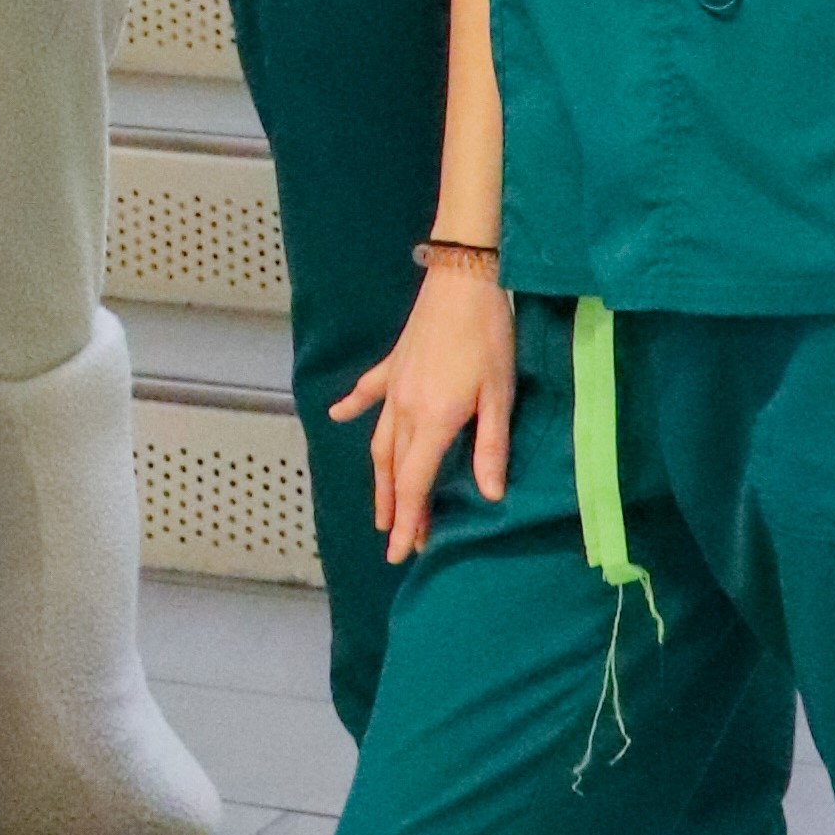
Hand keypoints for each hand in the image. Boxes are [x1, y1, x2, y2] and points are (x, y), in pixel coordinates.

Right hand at [335, 268, 515, 560]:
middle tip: (398, 540)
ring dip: (378, 477)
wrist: (462, 282)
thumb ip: (491, 447)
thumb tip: (489, 495)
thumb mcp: (498, 397)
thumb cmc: (489, 339)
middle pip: (394, 469)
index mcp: (432, 421)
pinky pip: (367, 392)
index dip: (409, 520)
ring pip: (379, 441)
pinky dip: (352, 407)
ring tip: (379, 507)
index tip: (402, 552)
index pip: (414, 483)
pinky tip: (336, 417)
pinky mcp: (392, 365)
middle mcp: (404, 410)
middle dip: (396, 508)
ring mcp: (393, 387)